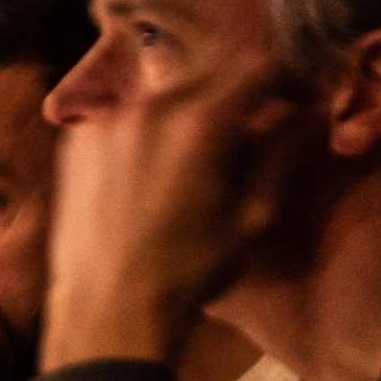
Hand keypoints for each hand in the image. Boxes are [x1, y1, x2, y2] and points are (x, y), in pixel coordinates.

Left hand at [48, 47, 300, 368]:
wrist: (107, 311)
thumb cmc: (189, 274)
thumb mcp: (253, 219)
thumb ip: (282, 155)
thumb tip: (304, 114)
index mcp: (199, 122)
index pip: (258, 69)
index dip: (287, 79)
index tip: (298, 99)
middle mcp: (149, 107)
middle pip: (211, 76)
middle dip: (240, 97)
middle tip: (256, 129)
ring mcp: (106, 121)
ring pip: (167, 96)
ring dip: (193, 113)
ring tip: (205, 156)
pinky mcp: (77, 141)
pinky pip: (128, 118)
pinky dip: (151, 130)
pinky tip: (158, 170)